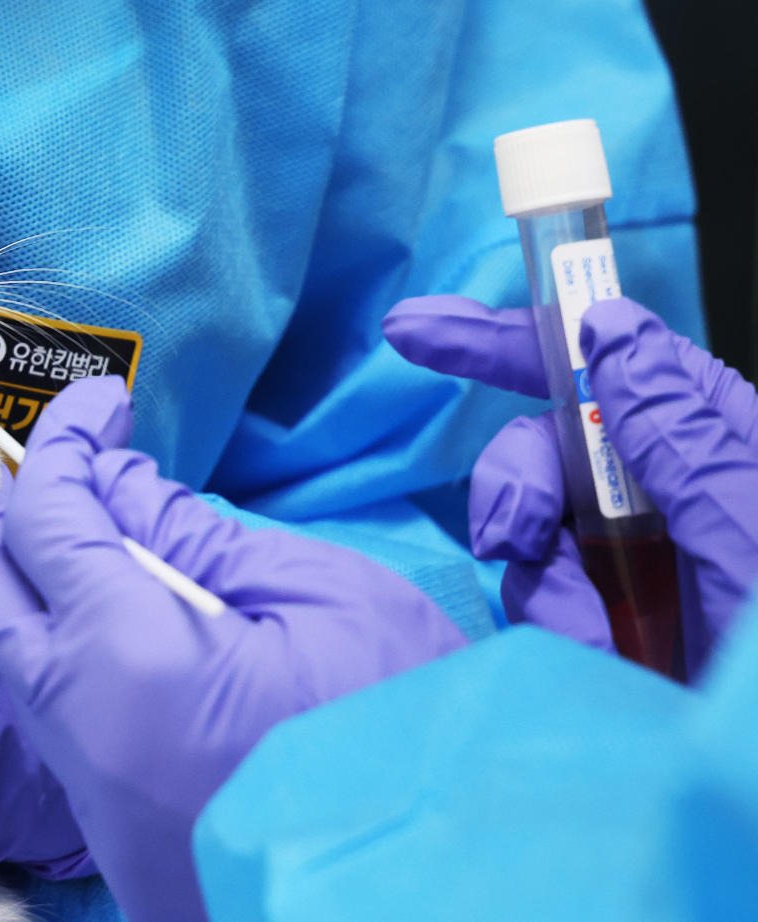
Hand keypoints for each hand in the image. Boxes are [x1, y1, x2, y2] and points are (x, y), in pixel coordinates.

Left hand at [0, 376, 467, 921]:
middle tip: (102, 470)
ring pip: (12, 647)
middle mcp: (73, 720)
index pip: (47, 514)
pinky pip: (53, 702)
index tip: (103, 400)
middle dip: (28, 507)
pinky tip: (152, 622)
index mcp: (127, 656)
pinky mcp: (103, 821)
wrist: (424, 897)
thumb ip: (206, 537)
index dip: (66, 438)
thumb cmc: (399, 736)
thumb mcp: (327, 602)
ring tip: (134, 539)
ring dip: (46, 576)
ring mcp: (81, 781)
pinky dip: (74, 638)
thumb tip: (121, 488)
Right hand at [383, 295, 757, 675]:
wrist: (755, 797)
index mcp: (727, 450)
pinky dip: (561, 629)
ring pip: (534, 531)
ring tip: (598, 636)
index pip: (611, 365)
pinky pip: (543, 601)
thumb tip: (611, 330)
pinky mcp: (612, 625)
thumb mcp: (756, 541)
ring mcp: (638, 567)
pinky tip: (606, 659)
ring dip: (549, 582)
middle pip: (551, 447)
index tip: (416, 332)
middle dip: (518, 483)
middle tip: (513, 532)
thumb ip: (682, 438)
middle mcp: (671, 499)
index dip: (514, 341)